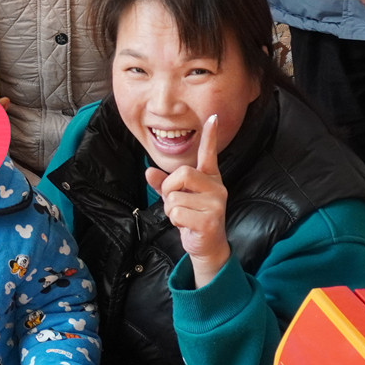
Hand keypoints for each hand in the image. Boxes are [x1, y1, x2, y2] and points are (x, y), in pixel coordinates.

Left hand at [152, 113, 230, 285]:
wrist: (206, 247)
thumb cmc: (192, 219)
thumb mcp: (176, 198)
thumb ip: (164, 184)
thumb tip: (148, 171)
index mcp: (210, 179)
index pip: (209, 154)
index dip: (210, 136)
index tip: (212, 117)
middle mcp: (216, 187)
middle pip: (182, 173)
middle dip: (169, 188)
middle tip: (174, 202)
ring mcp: (216, 203)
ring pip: (175, 196)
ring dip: (171, 209)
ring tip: (184, 217)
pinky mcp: (210, 219)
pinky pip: (177, 212)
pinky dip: (175, 220)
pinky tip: (187, 226)